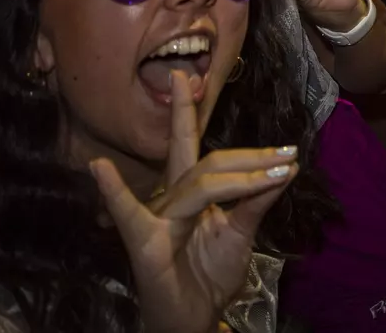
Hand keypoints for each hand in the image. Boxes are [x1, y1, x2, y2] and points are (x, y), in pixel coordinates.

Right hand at [90, 69, 296, 332]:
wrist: (196, 319)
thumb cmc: (209, 275)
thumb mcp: (241, 233)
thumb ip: (257, 201)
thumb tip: (286, 167)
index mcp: (190, 193)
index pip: (192, 146)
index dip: (189, 113)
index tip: (191, 77)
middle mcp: (170, 199)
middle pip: (202, 158)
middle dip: (233, 143)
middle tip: (260, 134)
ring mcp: (157, 220)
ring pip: (198, 183)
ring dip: (243, 177)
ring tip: (279, 171)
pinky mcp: (146, 244)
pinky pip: (131, 216)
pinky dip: (113, 193)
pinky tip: (99, 168)